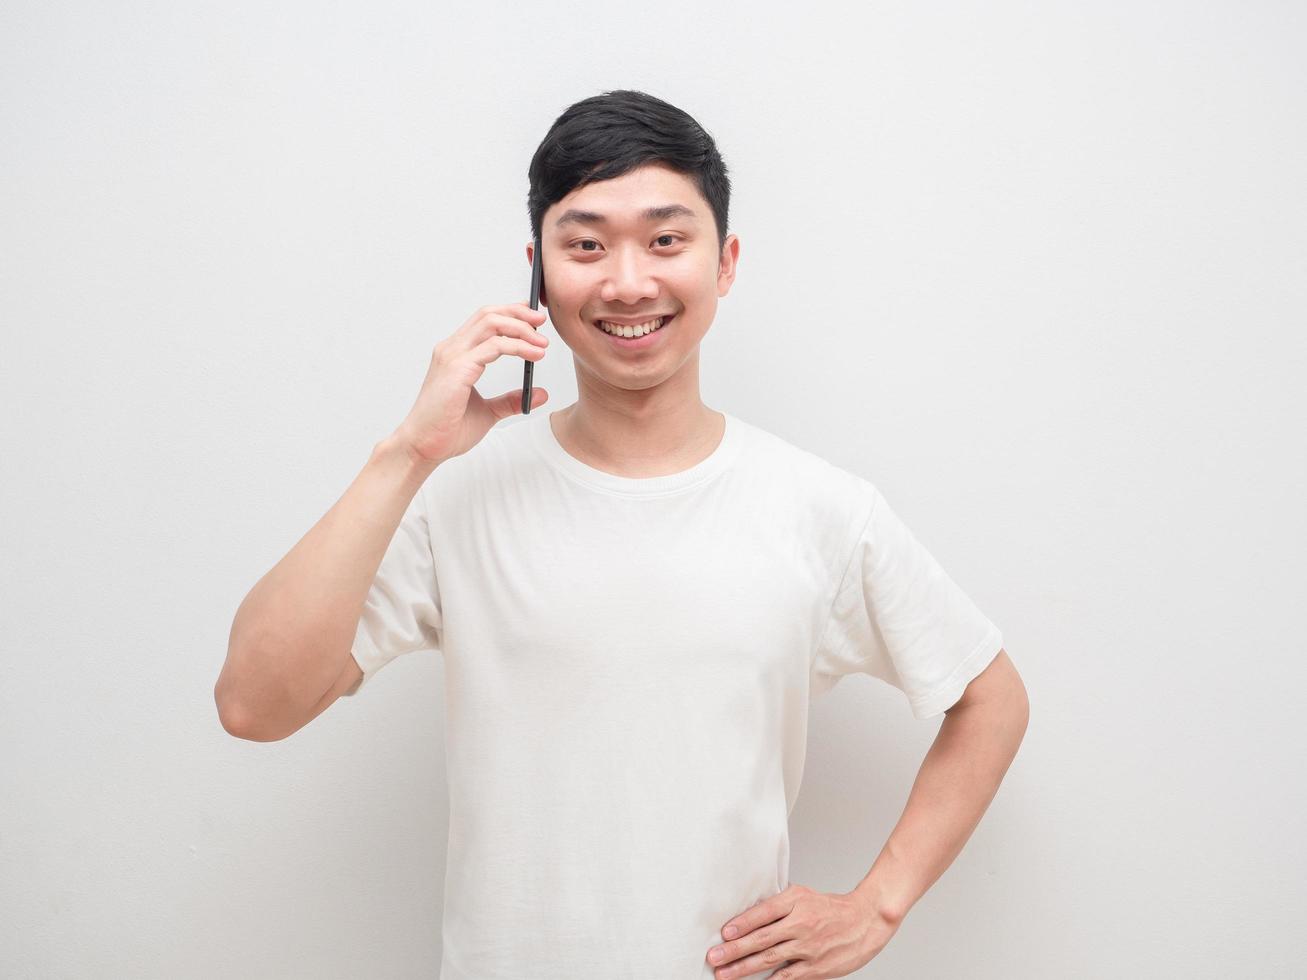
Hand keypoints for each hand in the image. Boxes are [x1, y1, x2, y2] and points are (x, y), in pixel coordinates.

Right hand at [391, 303, 549, 466]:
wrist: (423, 447)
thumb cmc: (446, 430)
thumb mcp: (488, 412)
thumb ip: (510, 400)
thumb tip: (538, 393)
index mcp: (456, 354)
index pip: (484, 320)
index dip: (510, 313)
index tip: (533, 319)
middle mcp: (452, 349)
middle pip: (489, 315)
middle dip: (519, 314)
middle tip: (542, 322)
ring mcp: (452, 356)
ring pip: (491, 324)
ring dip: (521, 328)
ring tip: (542, 342)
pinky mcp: (457, 369)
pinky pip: (494, 346)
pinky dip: (518, 346)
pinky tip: (533, 355)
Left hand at [705, 883, 900, 978]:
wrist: (865, 920)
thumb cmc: (830, 908)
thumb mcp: (803, 895)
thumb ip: (778, 905)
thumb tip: (746, 915)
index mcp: (796, 901)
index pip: (763, 912)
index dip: (742, 923)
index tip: (724, 933)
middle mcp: (801, 923)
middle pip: (762, 938)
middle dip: (735, 950)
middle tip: (714, 957)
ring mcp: (808, 947)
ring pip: (770, 959)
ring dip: (744, 968)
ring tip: (724, 973)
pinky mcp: (816, 967)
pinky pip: (788, 976)